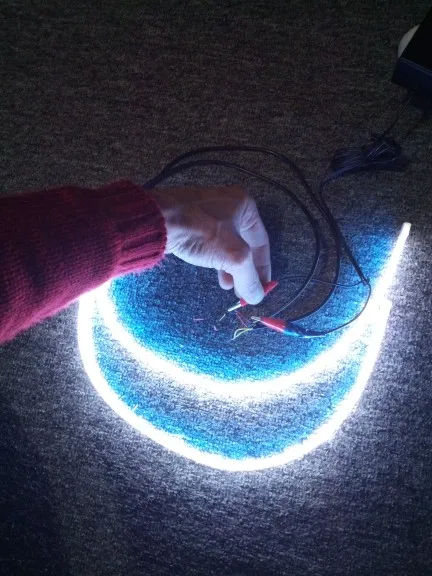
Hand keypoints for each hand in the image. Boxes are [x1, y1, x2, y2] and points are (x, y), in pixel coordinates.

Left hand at [152, 186, 270, 304]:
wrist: (158, 220)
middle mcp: (228, 203)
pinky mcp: (189, 219)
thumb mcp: (234, 257)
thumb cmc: (202, 232)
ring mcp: (207, 210)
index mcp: (245, 205)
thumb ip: (249, 278)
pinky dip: (215, 258)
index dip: (264, 268)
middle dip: (244, 270)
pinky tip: (212, 270)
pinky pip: (210, 242)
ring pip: (226, 244)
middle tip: (242, 291)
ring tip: (226, 286)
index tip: (261, 289)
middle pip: (244, 244)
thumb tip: (256, 297)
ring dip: (229, 267)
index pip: (262, 242)